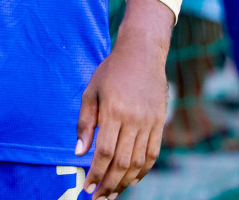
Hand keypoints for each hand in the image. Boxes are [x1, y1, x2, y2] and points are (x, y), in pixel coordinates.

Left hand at [76, 0, 172, 198]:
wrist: (142, 53)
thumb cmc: (111, 71)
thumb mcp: (91, 91)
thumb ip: (85, 123)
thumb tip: (79, 153)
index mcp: (113, 110)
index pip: (105, 152)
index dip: (96, 173)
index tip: (87, 187)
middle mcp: (133, 119)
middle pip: (122, 162)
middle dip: (109, 184)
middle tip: (98, 198)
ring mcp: (149, 122)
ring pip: (138, 162)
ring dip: (125, 182)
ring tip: (113, 194)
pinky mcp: (159, 123)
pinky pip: (152, 154)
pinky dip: (143, 171)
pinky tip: (132, 180)